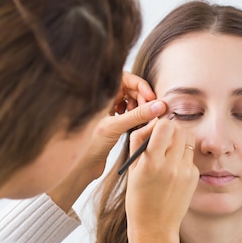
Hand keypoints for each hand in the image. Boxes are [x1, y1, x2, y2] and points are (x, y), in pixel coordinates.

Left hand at [48, 73, 164, 211]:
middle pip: (130, 88)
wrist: (82, 165)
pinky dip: (135, 115)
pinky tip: (136, 125)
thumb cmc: (89, 144)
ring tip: (142, 119)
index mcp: (100, 93)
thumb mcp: (115, 127)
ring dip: (139, 107)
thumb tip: (159, 105)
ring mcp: (107, 109)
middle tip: (150, 110)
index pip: (125, 77)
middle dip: (142, 98)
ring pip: (130, 100)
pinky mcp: (112, 120)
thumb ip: (138, 115)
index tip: (151, 98)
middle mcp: (103, 98)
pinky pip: (128, 111)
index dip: (140, 85)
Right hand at [124, 117, 198, 241]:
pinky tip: (174, 170)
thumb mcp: (132, 170)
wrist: (155, 227)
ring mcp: (186, 171)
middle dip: (171, 129)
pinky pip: (190, 156)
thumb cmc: (138, 198)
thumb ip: (139, 142)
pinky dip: (183, 156)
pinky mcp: (194, 177)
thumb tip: (150, 123)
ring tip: (169, 152)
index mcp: (152, 162)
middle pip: (179, 129)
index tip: (156, 130)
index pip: (164, 126)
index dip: (160, 124)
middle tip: (163, 138)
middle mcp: (171, 165)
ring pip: (188, 140)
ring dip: (179, 140)